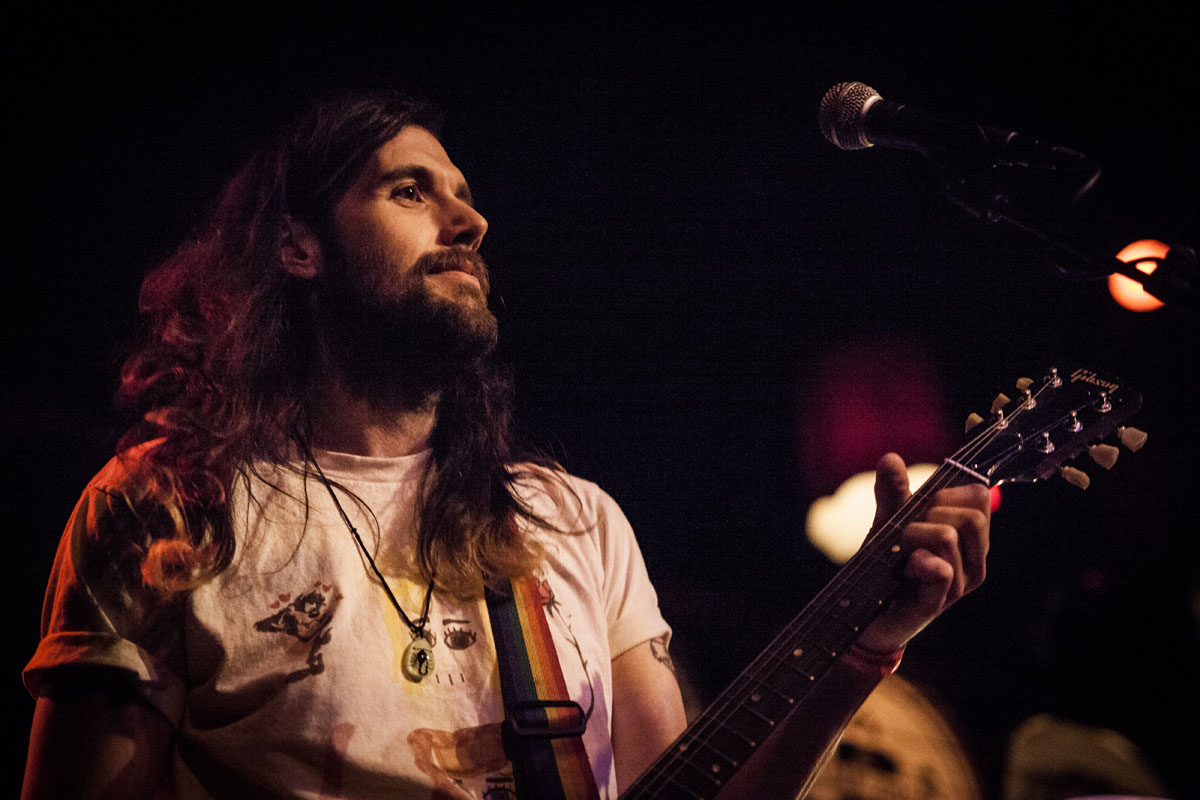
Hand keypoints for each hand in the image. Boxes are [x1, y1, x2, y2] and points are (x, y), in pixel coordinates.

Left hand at [856, 453, 989, 653]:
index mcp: (970, 539)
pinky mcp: (938, 602)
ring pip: (949, 536)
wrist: (865, 612)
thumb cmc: (884, 566)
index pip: (980, 495)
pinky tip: (905, 570)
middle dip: (930, 512)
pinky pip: (940, 568)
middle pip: (971, 515)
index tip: (923, 505)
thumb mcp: (888, 522)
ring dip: (913, 536)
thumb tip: (890, 457)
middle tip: (907, 533)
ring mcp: (959, 585)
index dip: (947, 490)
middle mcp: (973, 562)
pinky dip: (916, 560)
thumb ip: (893, 492)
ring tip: (900, 555)